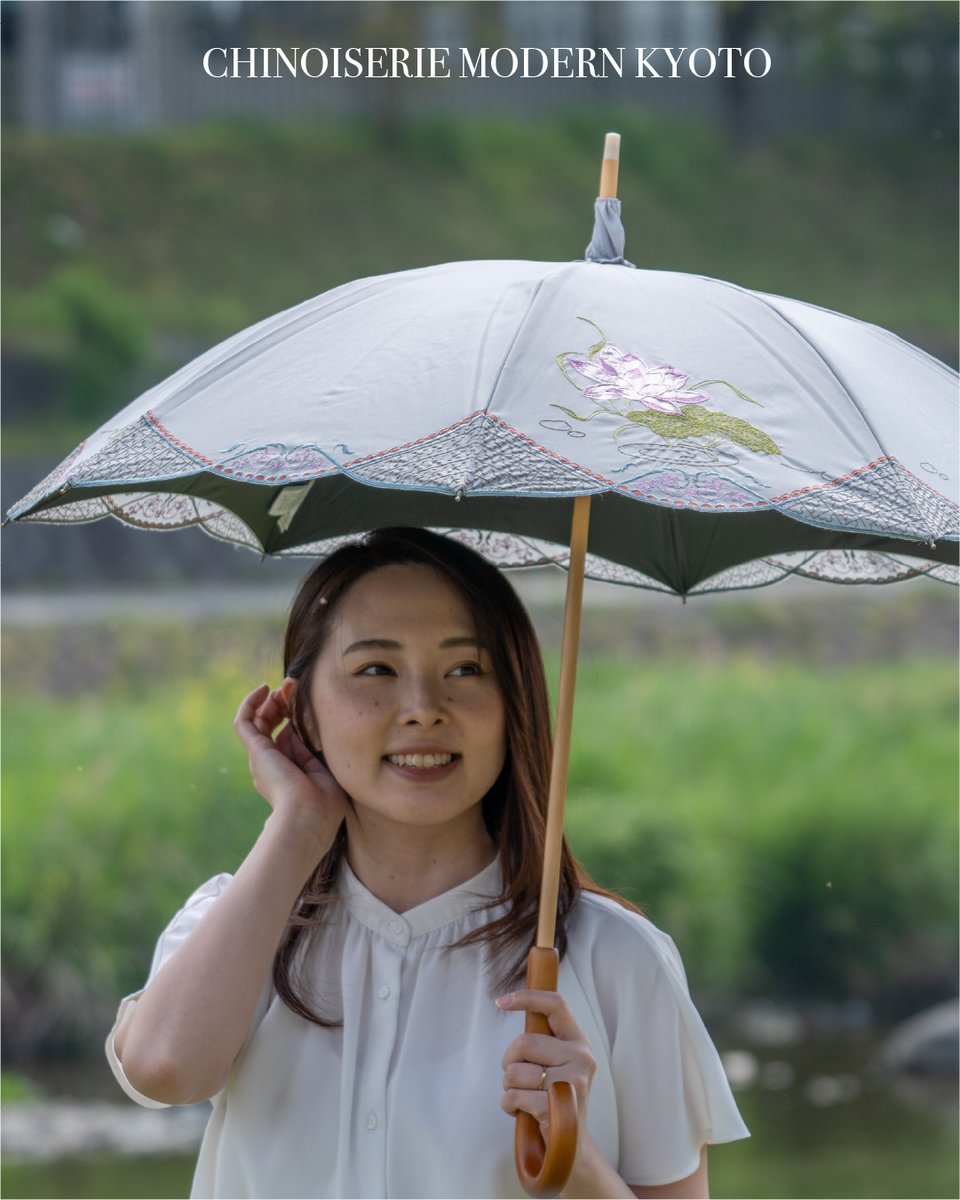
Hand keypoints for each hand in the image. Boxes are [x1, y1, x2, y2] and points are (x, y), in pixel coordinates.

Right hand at [233, 682, 348, 846]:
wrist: (309, 816)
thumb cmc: (325, 801)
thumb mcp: (325, 769)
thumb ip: (313, 749)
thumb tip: (301, 727)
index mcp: (288, 771)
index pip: (287, 735)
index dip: (295, 716)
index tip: (308, 700)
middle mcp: (271, 764)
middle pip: (271, 725)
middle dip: (283, 704)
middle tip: (294, 689)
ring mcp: (261, 757)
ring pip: (257, 721)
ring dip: (270, 700)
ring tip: (284, 688)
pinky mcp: (256, 750)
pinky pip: (244, 721)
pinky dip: (251, 703)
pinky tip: (264, 689)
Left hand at [498, 988, 596, 1136]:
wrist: (571, 1145)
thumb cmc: (553, 1097)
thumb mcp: (555, 1063)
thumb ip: (543, 1040)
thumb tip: (510, 1002)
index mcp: (579, 1042)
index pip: (556, 1005)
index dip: (527, 998)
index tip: (500, 1001)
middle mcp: (581, 1058)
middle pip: (524, 1041)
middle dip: (509, 1060)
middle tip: (517, 1076)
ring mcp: (572, 1082)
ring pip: (514, 1071)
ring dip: (509, 1086)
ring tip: (524, 1095)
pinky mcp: (559, 1106)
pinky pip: (514, 1096)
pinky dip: (509, 1105)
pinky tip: (521, 1111)